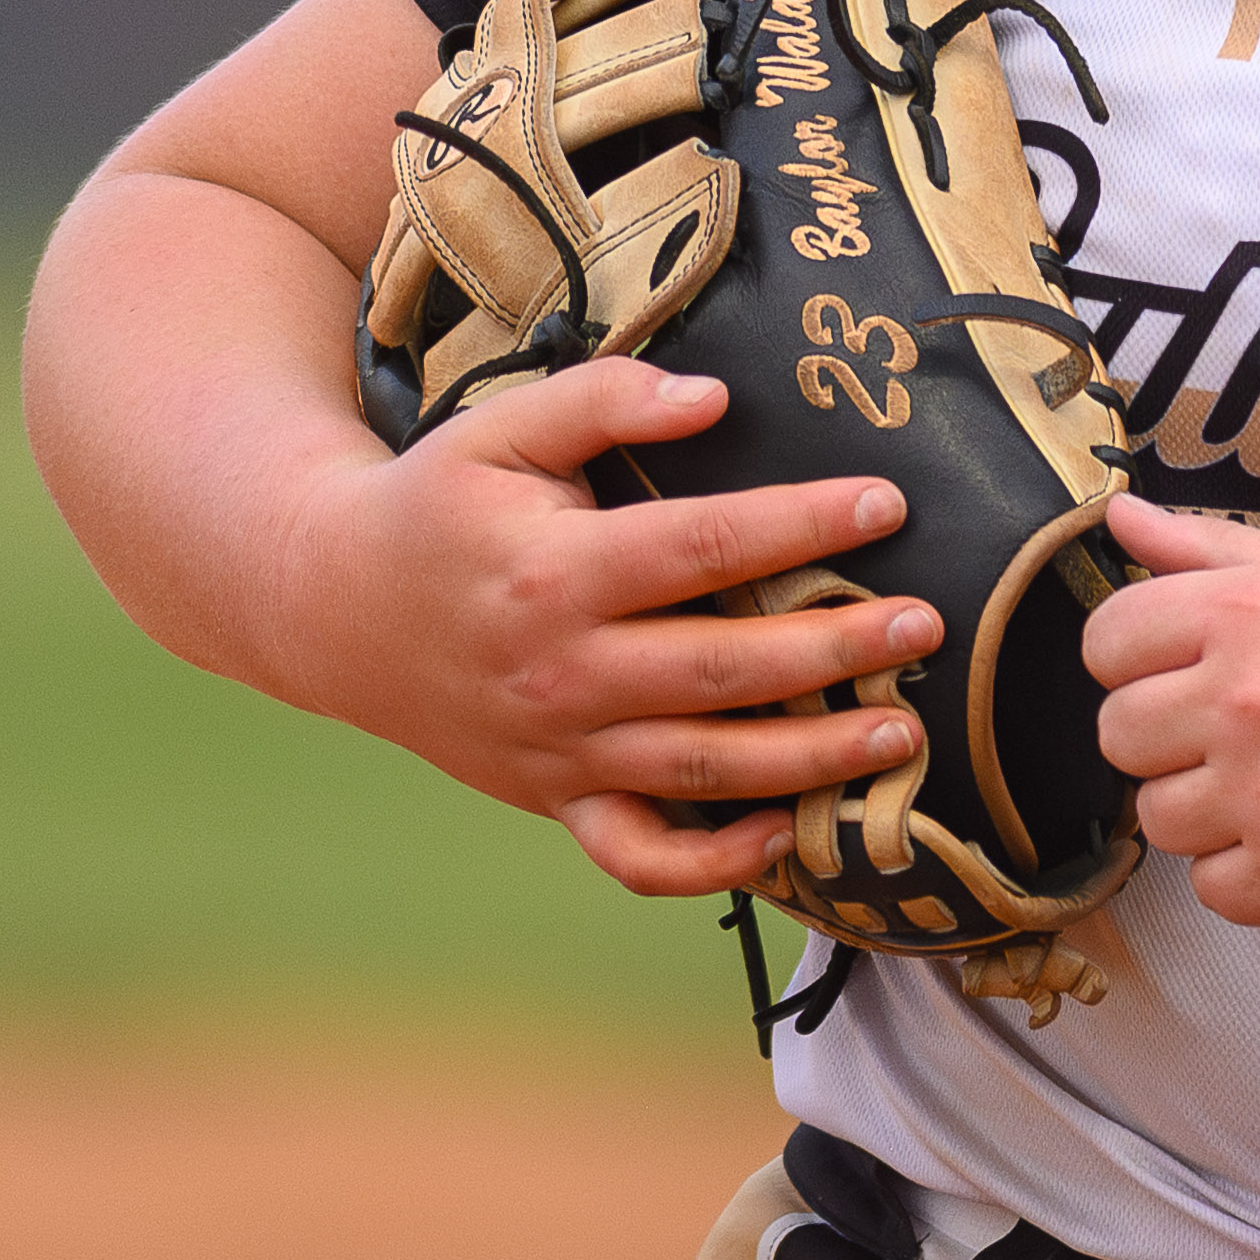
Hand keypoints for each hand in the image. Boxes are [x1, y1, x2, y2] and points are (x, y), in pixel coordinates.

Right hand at [288, 356, 946, 896]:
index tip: (886, 504)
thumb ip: (606, 400)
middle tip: (925, 626)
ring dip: (810, 759)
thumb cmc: (440, 504)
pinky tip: (785, 835)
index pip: (706, 547)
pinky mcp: (554, 799)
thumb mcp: (505, 428)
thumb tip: (713, 395)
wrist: (334, 608)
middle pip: (722, 669)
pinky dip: (711, 864)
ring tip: (903, 733)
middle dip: (834, 650)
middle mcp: (562, 671)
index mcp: (555, 572)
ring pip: (702, 769)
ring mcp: (559, 749)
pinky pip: (638, 854)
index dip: (804, 527)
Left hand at [1082, 501, 1259, 928]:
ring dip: (1208, 809)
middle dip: (1167, 736)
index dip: (1135, 658)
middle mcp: (1243, 704)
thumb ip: (1213, 550)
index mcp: (1246, 614)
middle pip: (1120, 735)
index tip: (1181, 671)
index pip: (1106, 641)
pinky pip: (1212, 889)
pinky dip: (1250, 873)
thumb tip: (1119, 518)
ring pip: (1159, 819)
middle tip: (1242, 733)